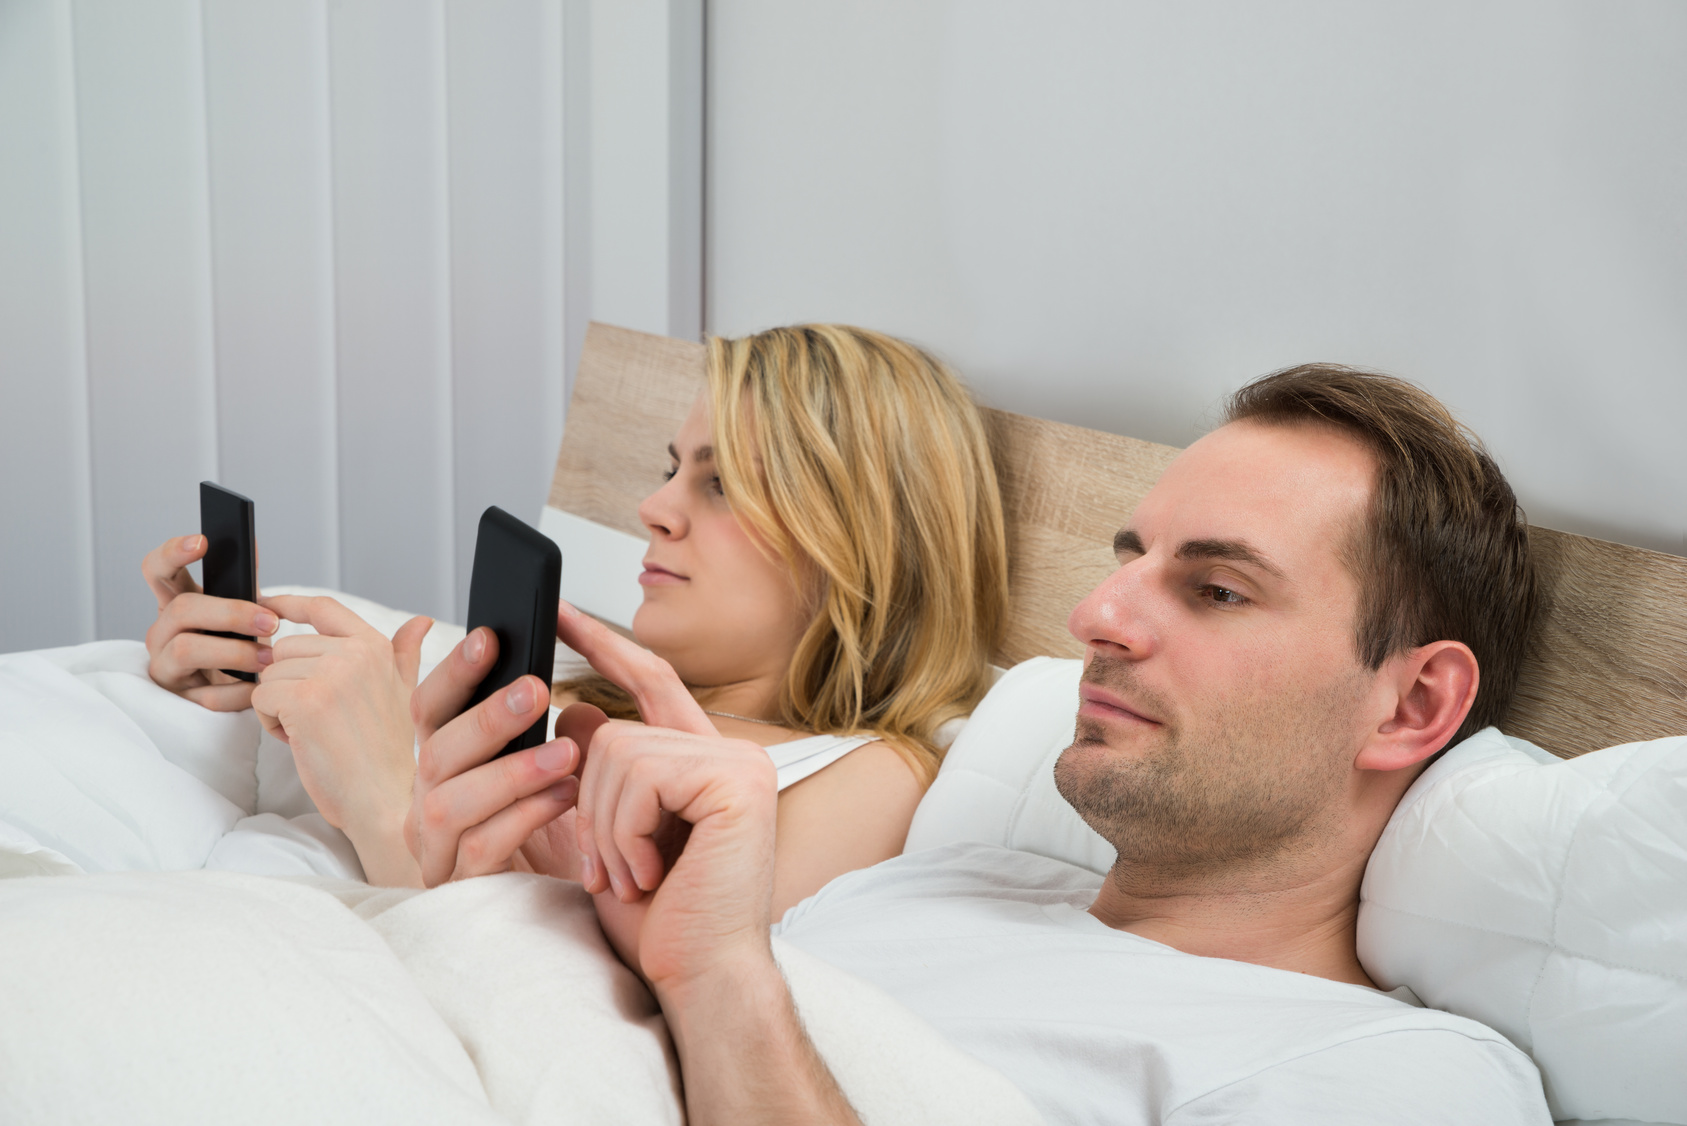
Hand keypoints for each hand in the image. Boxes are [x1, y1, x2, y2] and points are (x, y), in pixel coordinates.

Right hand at [142, 534, 276, 710]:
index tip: (202, 541)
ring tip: (268, 658)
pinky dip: (238, 691)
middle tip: (270, 622)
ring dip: (234, 652)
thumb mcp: (239, 611)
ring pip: (185, 649)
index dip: (172, 553)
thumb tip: (249, 544)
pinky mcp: (179, 700)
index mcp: (175, 604)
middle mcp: (162, 633)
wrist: (237, 690)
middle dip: (230, 613)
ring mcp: (165, 667)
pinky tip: (257, 687)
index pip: (157, 570)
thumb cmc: (235, 643)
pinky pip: (207, 696)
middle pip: (181, 609)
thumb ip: (242, 583)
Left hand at [250, 594, 430, 885]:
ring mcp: (330, 674)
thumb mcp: (403, 694)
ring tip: (314, 731)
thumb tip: (422, 622)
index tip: (268, 606)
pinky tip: (300, 741)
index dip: (289, 604)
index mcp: (376, 647)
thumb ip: (404, 654)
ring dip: (279, 706)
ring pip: (269, 674)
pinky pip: (260, 697)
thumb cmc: (386, 754)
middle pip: (285, 648)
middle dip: (289, 683)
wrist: (385, 801)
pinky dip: (271, 724)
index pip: (324, 608)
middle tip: (319, 718)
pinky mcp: (304, 700)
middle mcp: (355, 653)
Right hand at [406, 626, 588, 886]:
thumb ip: (539, 715)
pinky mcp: (464, 888)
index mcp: (448, 762)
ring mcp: (440, 849)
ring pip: (449, 803)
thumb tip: (541, 660)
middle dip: (486, 717)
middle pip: (436, 751)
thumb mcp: (558, 758)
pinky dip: (524, 817)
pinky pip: (481, 849)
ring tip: (566, 754)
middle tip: (538, 689)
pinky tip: (565, 797)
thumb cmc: (575, 820)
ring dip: (509, 771)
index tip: (490, 636)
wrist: (599, 896)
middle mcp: (431, 801)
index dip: (455, 671)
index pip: (431, 708)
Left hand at [554, 601, 777, 996]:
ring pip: (617, 753)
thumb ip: (599, 773)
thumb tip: (574, 706)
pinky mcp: (736, 783)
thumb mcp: (611, 836)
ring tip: (634, 877)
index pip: (650, 680)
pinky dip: (625, 834)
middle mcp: (730, 754)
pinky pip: (640, 777)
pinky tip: (650, 874)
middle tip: (611, 869)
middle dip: (588, 805)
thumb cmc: (663, 923)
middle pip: (614, 731)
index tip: (556, 611)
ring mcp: (739, 765)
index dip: (601, 642)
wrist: (701, 980)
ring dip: (604, 829)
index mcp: (704, 761)